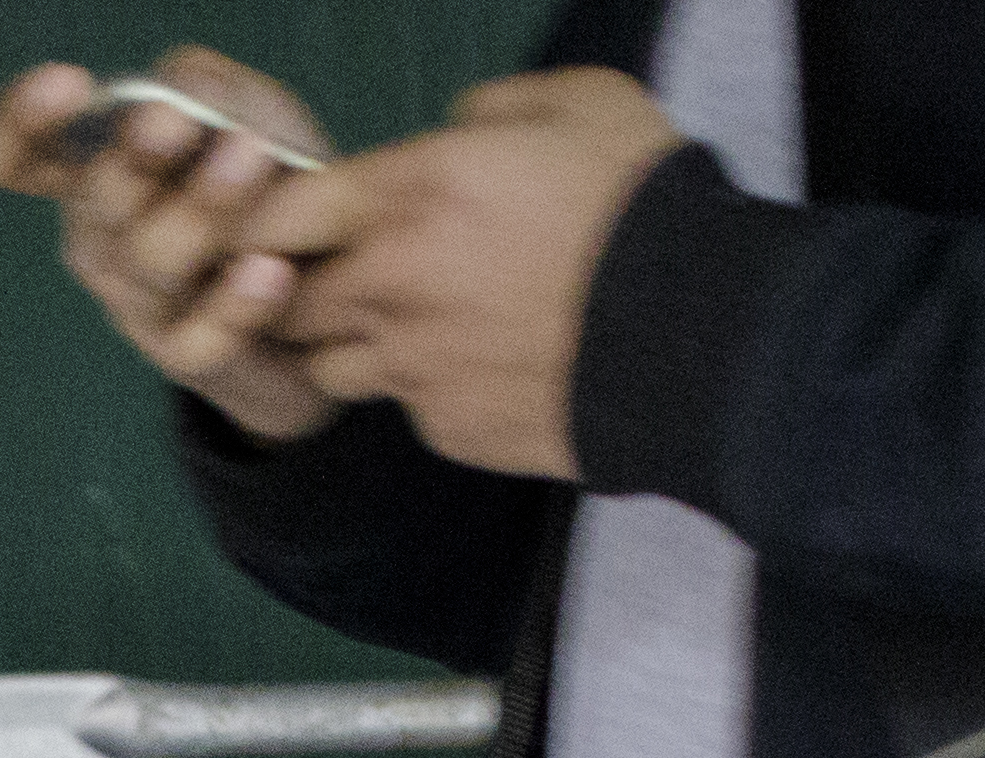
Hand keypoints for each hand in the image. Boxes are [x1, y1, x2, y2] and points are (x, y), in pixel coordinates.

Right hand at [0, 48, 349, 446]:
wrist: (329, 273)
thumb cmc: (270, 177)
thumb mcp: (241, 108)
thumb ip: (204, 88)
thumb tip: (175, 100)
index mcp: (92, 168)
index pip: (20, 152)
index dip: (22, 123)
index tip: (68, 86)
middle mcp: (99, 234)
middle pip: (97, 199)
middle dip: (135, 159)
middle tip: (175, 121)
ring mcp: (133, 298)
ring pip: (147, 261)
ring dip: (200, 210)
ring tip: (251, 158)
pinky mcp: (180, 352)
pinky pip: (194, 339)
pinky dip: (234, 304)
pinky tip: (268, 271)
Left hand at [246, 68, 683, 482]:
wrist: (707, 332)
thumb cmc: (648, 202)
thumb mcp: (581, 104)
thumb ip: (493, 110)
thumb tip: (455, 127)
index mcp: (414, 192)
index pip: (280, 212)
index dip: (277, 220)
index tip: (300, 224)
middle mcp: (392, 284)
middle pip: (284, 301)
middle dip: (301, 290)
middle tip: (351, 279)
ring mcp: (413, 366)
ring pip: (330, 368)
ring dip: (356, 348)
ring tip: (423, 328)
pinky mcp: (446, 427)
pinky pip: (409, 410)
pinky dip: (432, 392)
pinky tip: (490, 369)